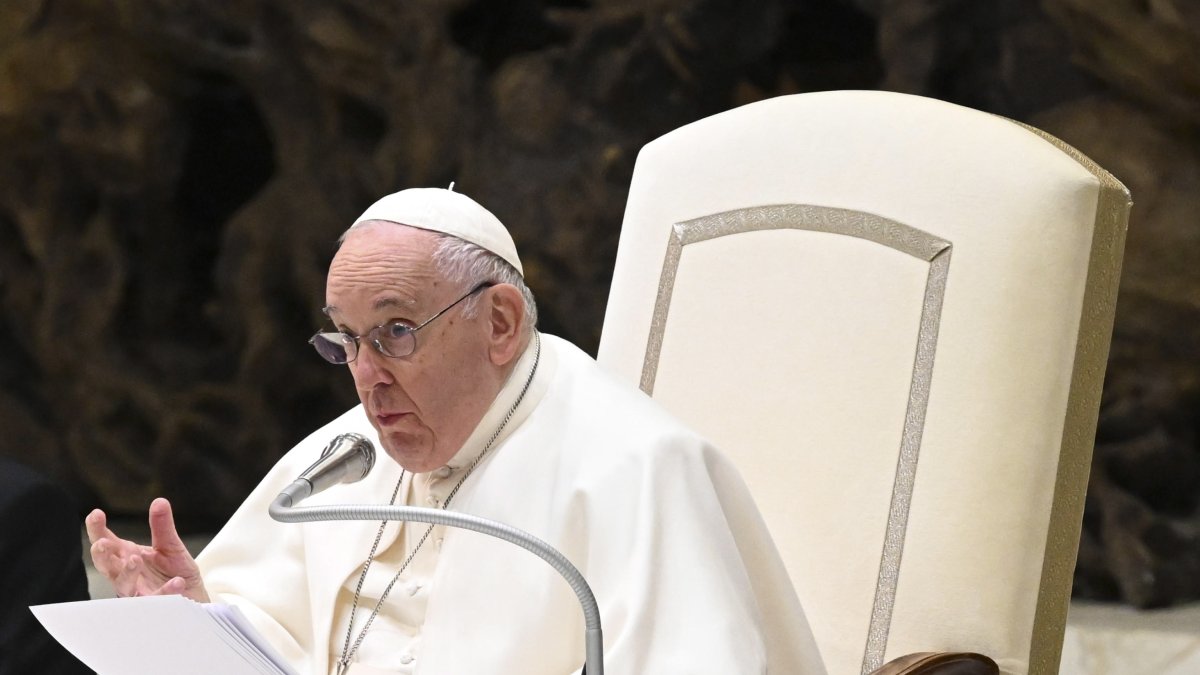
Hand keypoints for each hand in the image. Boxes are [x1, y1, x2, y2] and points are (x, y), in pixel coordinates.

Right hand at [86, 497, 209, 601]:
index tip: (96, 514)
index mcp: (127, 555)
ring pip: (124, 586)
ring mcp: (138, 592)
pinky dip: (165, 592)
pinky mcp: (155, 606)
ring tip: (135, 559)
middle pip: (106, 566)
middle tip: (103, 543)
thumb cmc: (175, 570)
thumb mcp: (170, 545)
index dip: (97, 529)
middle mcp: (127, 574)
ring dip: (127, 572)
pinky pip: (156, 600)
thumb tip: (159, 501)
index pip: (107, 542)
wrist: (193, 595)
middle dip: (101, 555)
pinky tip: (177, 582)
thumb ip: (162, 526)